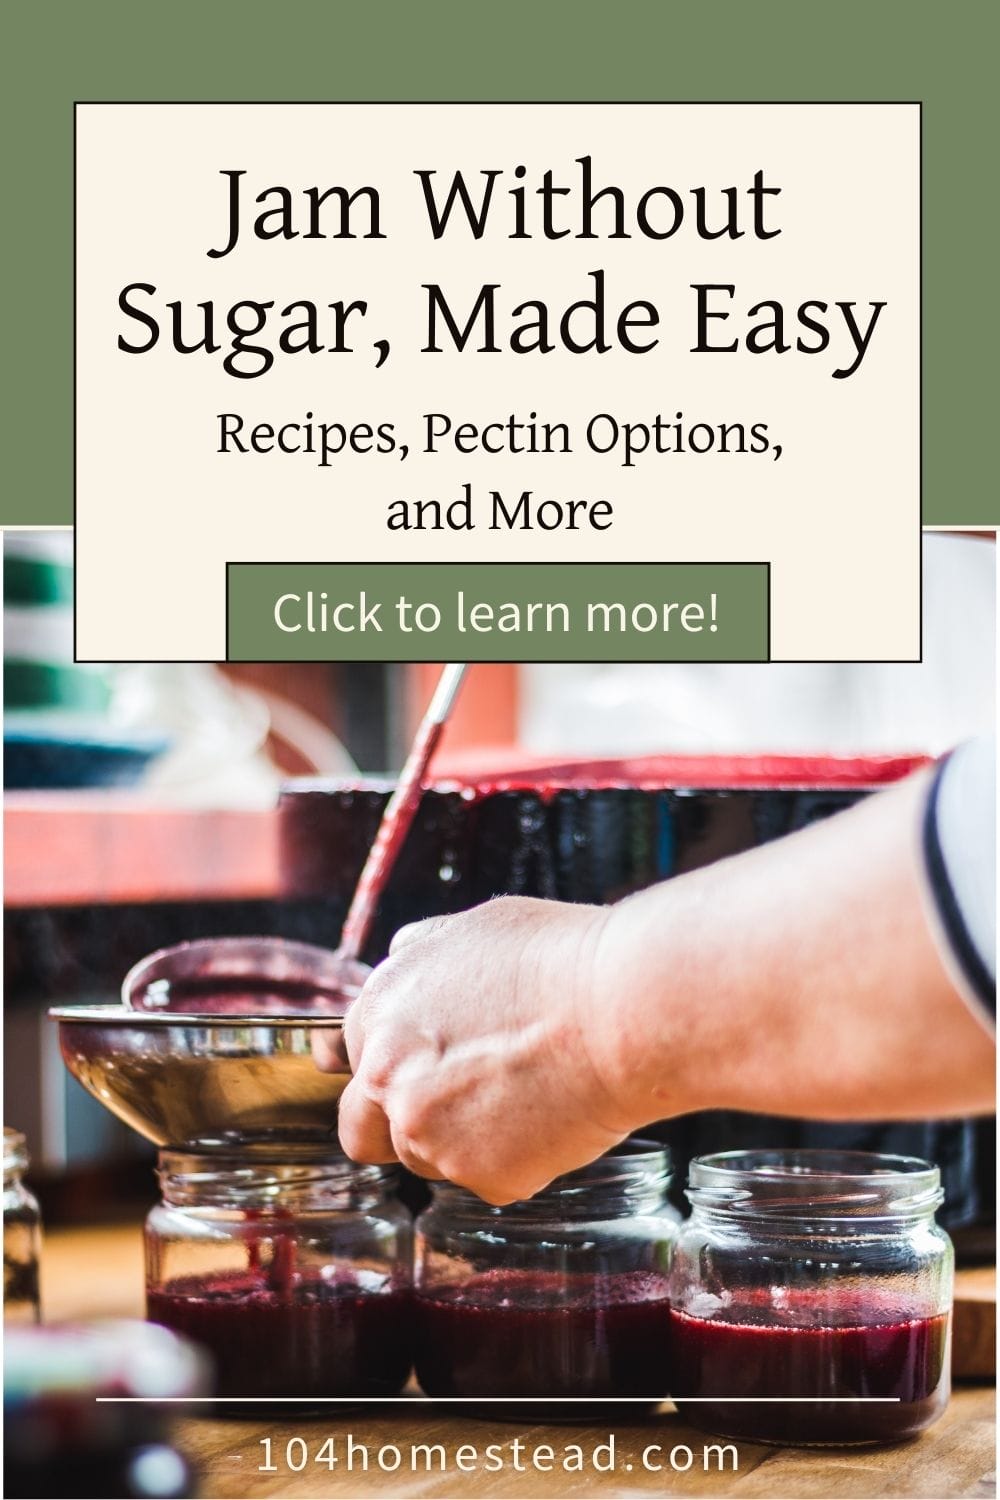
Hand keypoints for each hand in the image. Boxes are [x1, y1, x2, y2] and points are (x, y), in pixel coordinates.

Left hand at [335, 896, 636, 1203]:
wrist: (620, 1011)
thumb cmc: (560, 960)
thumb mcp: (475, 926)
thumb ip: (422, 953)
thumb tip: (404, 956)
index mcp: (378, 1010)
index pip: (355, 1060)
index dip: (395, 1067)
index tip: (426, 1070)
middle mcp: (387, 1076)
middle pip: (364, 1131)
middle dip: (400, 1124)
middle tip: (456, 1107)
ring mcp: (430, 1134)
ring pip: (427, 1160)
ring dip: (461, 1141)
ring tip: (522, 1095)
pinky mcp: (482, 1176)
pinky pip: (487, 1178)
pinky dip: (514, 1159)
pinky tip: (549, 1116)